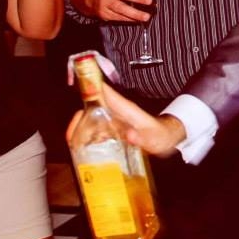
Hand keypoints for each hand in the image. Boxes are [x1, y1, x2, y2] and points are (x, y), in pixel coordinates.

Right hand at [66, 84, 184, 155]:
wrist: (166, 138)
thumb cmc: (161, 135)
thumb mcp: (154, 138)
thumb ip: (143, 138)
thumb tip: (130, 135)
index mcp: (126, 109)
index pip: (107, 95)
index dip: (92, 90)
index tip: (78, 90)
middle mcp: (118, 113)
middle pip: (92, 108)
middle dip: (79, 119)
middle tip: (71, 135)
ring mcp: (115, 121)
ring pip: (92, 120)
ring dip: (80, 129)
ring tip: (73, 144)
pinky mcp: (114, 130)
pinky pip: (96, 131)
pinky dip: (87, 138)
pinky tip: (84, 149)